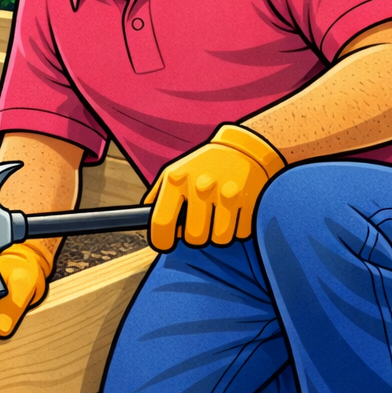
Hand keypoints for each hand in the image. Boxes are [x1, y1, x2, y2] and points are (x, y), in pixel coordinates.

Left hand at [143, 124, 284, 250]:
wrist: (243, 148)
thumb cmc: (203, 165)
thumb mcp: (174, 171)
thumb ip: (157, 196)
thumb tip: (141, 218)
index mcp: (177, 180)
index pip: (161, 223)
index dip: (162, 241)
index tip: (165, 244)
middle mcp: (201, 186)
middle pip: (194, 238)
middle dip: (196, 236)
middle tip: (200, 224)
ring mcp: (227, 193)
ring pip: (219, 240)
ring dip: (218, 234)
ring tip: (219, 216)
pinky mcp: (250, 201)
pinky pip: (241, 233)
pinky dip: (238, 228)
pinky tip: (235, 211)